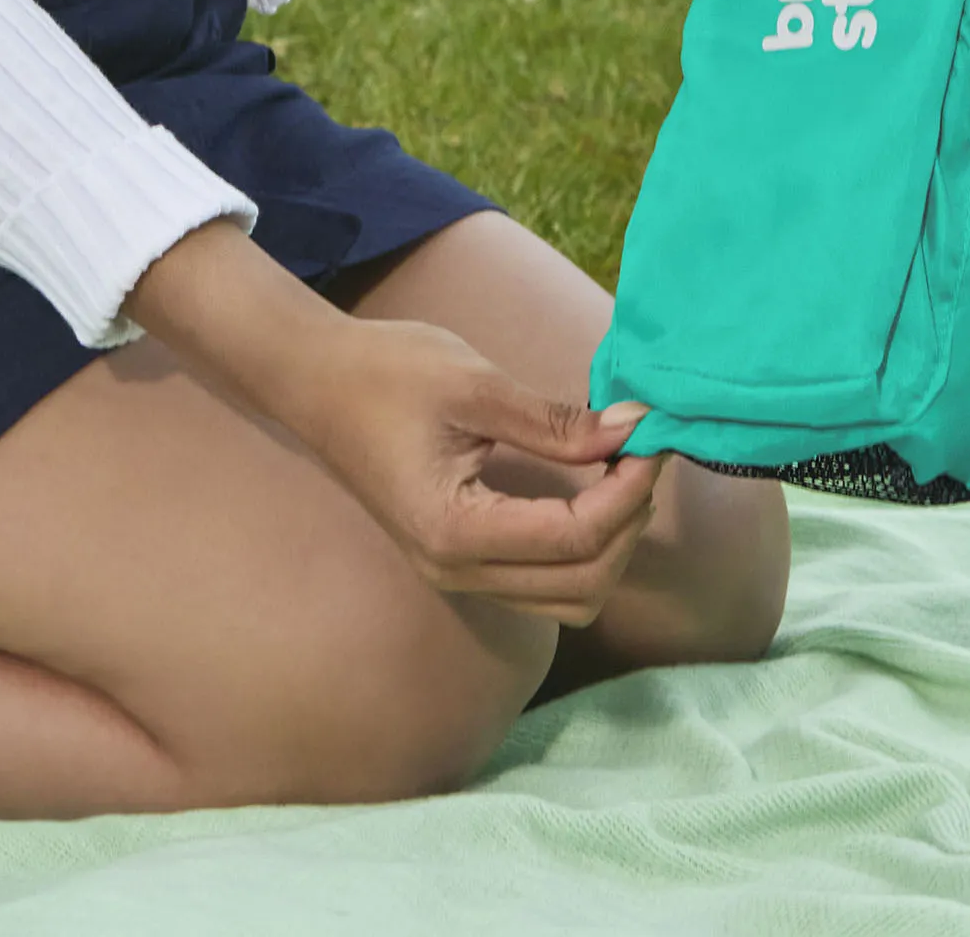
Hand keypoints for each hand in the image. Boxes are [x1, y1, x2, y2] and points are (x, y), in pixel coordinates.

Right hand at [120, 221, 660, 622]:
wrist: (318, 382)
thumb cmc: (388, 372)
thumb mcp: (476, 385)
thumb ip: (556, 420)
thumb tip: (634, 427)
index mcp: (456, 531)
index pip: (576, 539)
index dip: (628, 491)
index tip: (651, 435)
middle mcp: (458, 572)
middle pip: (583, 584)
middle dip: (628, 521)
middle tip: (642, 449)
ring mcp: (458, 574)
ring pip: (568, 597)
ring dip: (610, 542)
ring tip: (620, 469)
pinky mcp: (461, 560)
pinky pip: (542, 582)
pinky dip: (581, 546)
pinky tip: (588, 487)